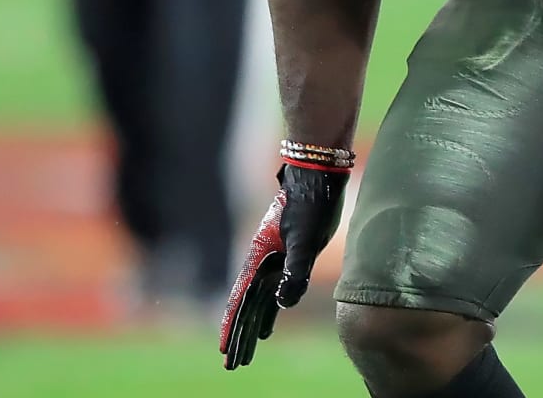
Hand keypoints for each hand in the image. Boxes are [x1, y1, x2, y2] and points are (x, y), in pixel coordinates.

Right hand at [220, 162, 347, 369]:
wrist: (319, 177)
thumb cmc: (310, 204)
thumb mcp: (304, 238)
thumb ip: (295, 271)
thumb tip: (284, 304)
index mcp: (260, 258)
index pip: (240, 300)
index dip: (231, 325)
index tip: (224, 349)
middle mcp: (263, 263)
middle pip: (246, 308)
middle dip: (239, 336)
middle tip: (232, 365)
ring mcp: (275, 262)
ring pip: (259, 304)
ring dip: (251, 329)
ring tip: (245, 355)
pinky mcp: (290, 259)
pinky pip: (273, 293)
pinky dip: (268, 313)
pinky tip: (267, 328)